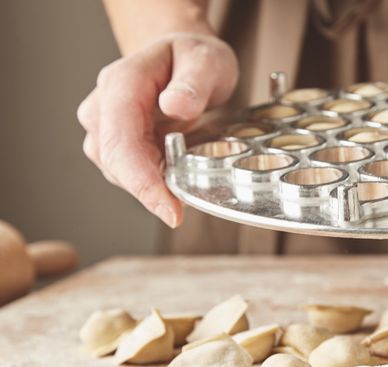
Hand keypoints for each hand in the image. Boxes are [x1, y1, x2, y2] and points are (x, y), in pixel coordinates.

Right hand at [77, 32, 237, 226]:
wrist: (181, 57)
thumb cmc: (193, 58)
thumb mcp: (207, 61)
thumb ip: (194, 83)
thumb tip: (175, 105)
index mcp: (123, 82)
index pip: (121, 137)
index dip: (142, 180)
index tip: (168, 209)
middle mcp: (104, 104)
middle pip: (113, 160)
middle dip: (146, 191)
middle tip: (178, 211)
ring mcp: (105, 124)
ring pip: (116, 170)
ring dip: (147, 186)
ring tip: (181, 185)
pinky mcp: (115, 142)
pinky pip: (125, 171)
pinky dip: (148, 181)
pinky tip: (172, 179)